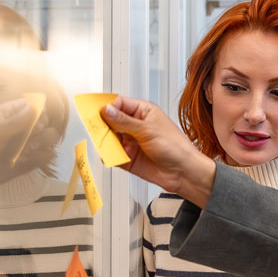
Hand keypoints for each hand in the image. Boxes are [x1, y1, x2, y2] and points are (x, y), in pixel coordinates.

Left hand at [0, 96, 58, 185]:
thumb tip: (34, 108)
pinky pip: (47, 154)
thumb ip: (15, 120)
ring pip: (50, 138)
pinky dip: (39, 158)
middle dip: (41, 133)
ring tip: (25, 153)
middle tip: (30, 142)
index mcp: (12, 113)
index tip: (35, 126)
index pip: (36, 106)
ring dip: (42, 146)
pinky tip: (24, 161)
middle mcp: (23, 126)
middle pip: (46, 122)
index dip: (39, 114)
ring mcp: (29, 141)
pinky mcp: (33, 157)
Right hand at [101, 97, 216, 203]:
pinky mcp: (128, 157)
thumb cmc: (176, 147)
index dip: (107, 106)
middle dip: (102, 123)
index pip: (119, 104)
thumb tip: (107, 110)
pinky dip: (108, 155)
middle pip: (111, 120)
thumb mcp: (147, 130)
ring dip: (104, 140)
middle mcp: (136, 125)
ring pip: (109, 137)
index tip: (96, 111)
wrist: (183, 172)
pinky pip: (112, 154)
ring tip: (102, 141)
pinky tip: (109, 154)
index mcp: (143, 112)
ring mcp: (131, 142)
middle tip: (94, 126)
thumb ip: (124, 121)